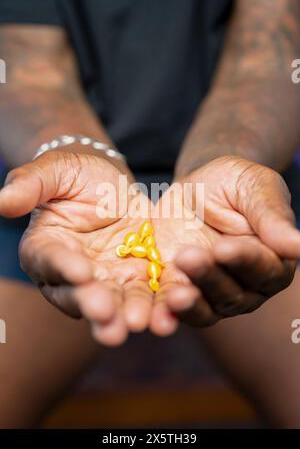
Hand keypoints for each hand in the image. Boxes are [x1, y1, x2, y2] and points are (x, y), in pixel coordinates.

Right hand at [0, 151, 152, 345]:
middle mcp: (71, 273)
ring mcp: (105, 279)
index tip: (80, 271)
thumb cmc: (77, 175)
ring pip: (113, 302)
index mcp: (45, 248)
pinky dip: (156, 305)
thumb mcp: (56, 171)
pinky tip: (169, 311)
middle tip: (106, 315)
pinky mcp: (135, 279)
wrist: (113, 185)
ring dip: (124, 314)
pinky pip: (146, 294)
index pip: (50, 261)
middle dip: (93, 304)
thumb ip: (29, 184)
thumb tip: (1, 200)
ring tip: (136, 323)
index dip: (63, 267)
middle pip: (78, 294)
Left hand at [149, 156, 297, 333]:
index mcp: (272, 260)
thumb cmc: (232, 183)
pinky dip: (167, 313)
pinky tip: (156, 312)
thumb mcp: (253, 186)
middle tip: (189, 258)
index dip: (244, 260)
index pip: (264, 268)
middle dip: (210, 277)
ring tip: (175, 294)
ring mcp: (213, 293)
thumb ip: (272, 214)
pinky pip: (176, 309)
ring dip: (191, 302)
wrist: (195, 189)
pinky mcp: (181, 291)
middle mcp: (247, 285)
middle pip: (233, 292)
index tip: (224, 248)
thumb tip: (299, 245)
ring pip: (207, 307)